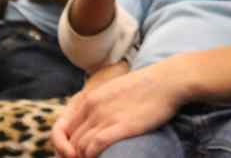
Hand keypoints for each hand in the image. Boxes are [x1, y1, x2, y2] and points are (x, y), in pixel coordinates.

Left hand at [51, 63, 181, 157]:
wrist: (168, 80)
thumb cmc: (146, 86)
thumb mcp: (115, 90)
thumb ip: (98, 104)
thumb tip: (90, 122)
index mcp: (90, 98)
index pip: (62, 129)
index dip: (62, 146)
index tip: (73, 154)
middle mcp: (93, 108)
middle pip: (70, 142)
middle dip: (74, 156)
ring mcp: (106, 117)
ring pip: (79, 148)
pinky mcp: (119, 126)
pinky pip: (93, 149)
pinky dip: (92, 157)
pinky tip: (101, 157)